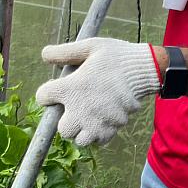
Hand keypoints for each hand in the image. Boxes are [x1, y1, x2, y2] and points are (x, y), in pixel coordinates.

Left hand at [36, 38, 160, 145]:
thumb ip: (64, 52)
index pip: (43, 97)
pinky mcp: (112, 128)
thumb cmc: (115, 56)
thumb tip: (44, 54)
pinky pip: (99, 141)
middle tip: (74, 108)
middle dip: (65, 120)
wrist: (144, 69)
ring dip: (81, 131)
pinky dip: (98, 135)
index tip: (56, 88)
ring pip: (80, 140)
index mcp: (71, 88)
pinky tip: (102, 121)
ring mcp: (97, 122)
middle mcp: (80, 109)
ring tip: (88, 117)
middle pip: (62, 129)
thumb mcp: (88, 46)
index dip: (47, 92)